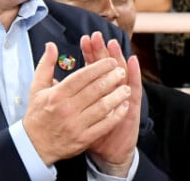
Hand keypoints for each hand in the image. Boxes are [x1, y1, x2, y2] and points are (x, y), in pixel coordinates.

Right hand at [23, 41, 131, 165]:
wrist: (32, 147)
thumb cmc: (37, 114)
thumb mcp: (37, 88)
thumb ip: (46, 65)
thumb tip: (51, 45)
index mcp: (57, 94)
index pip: (83, 76)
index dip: (99, 67)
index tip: (112, 61)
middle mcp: (66, 109)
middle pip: (95, 90)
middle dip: (112, 78)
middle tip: (121, 72)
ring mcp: (75, 125)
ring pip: (102, 107)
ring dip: (117, 96)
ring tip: (126, 88)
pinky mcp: (82, 139)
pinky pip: (103, 126)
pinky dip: (115, 116)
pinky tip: (123, 107)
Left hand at [80, 32, 141, 176]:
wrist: (110, 152)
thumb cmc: (92, 130)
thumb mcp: (78, 113)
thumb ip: (69, 96)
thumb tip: (55, 83)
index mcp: (98, 89)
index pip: (93, 67)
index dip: (90, 53)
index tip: (85, 39)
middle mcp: (112, 89)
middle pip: (107, 65)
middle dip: (101, 50)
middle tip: (97, 35)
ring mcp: (123, 95)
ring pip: (121, 71)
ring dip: (117, 56)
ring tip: (113, 43)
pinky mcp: (132, 104)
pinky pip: (134, 87)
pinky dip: (134, 73)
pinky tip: (132, 61)